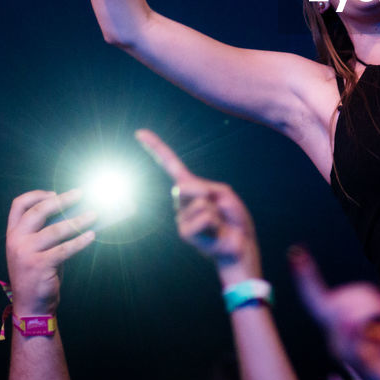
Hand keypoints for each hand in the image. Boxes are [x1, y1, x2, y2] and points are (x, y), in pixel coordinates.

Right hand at [5, 190, 97, 316]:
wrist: (31, 306)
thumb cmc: (38, 273)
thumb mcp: (35, 249)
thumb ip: (46, 231)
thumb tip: (75, 211)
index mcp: (13, 234)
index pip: (18, 205)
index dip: (37, 195)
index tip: (55, 192)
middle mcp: (16, 241)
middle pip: (38, 212)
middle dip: (62, 201)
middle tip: (81, 194)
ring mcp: (25, 253)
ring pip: (55, 230)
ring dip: (78, 220)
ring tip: (94, 214)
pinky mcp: (39, 266)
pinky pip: (64, 249)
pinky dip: (80, 241)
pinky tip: (92, 236)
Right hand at [136, 129, 261, 285]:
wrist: (239, 247)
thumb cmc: (233, 219)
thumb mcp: (225, 195)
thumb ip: (206, 188)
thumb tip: (183, 191)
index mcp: (192, 188)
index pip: (171, 165)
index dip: (156, 149)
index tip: (139, 133)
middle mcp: (181, 201)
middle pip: (188, 184)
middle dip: (208, 193)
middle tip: (220, 209)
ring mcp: (181, 217)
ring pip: (200, 202)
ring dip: (216, 211)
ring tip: (219, 222)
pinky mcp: (184, 231)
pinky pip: (203, 216)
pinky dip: (214, 221)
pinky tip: (215, 231)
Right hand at [288, 247, 379, 379]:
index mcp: (343, 326)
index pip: (320, 298)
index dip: (307, 276)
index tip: (296, 253)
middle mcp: (338, 338)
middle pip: (339, 301)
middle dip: (364, 297)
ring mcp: (348, 352)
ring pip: (350, 315)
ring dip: (376, 312)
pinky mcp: (362, 366)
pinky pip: (352, 344)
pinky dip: (350, 332)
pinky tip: (349, 322)